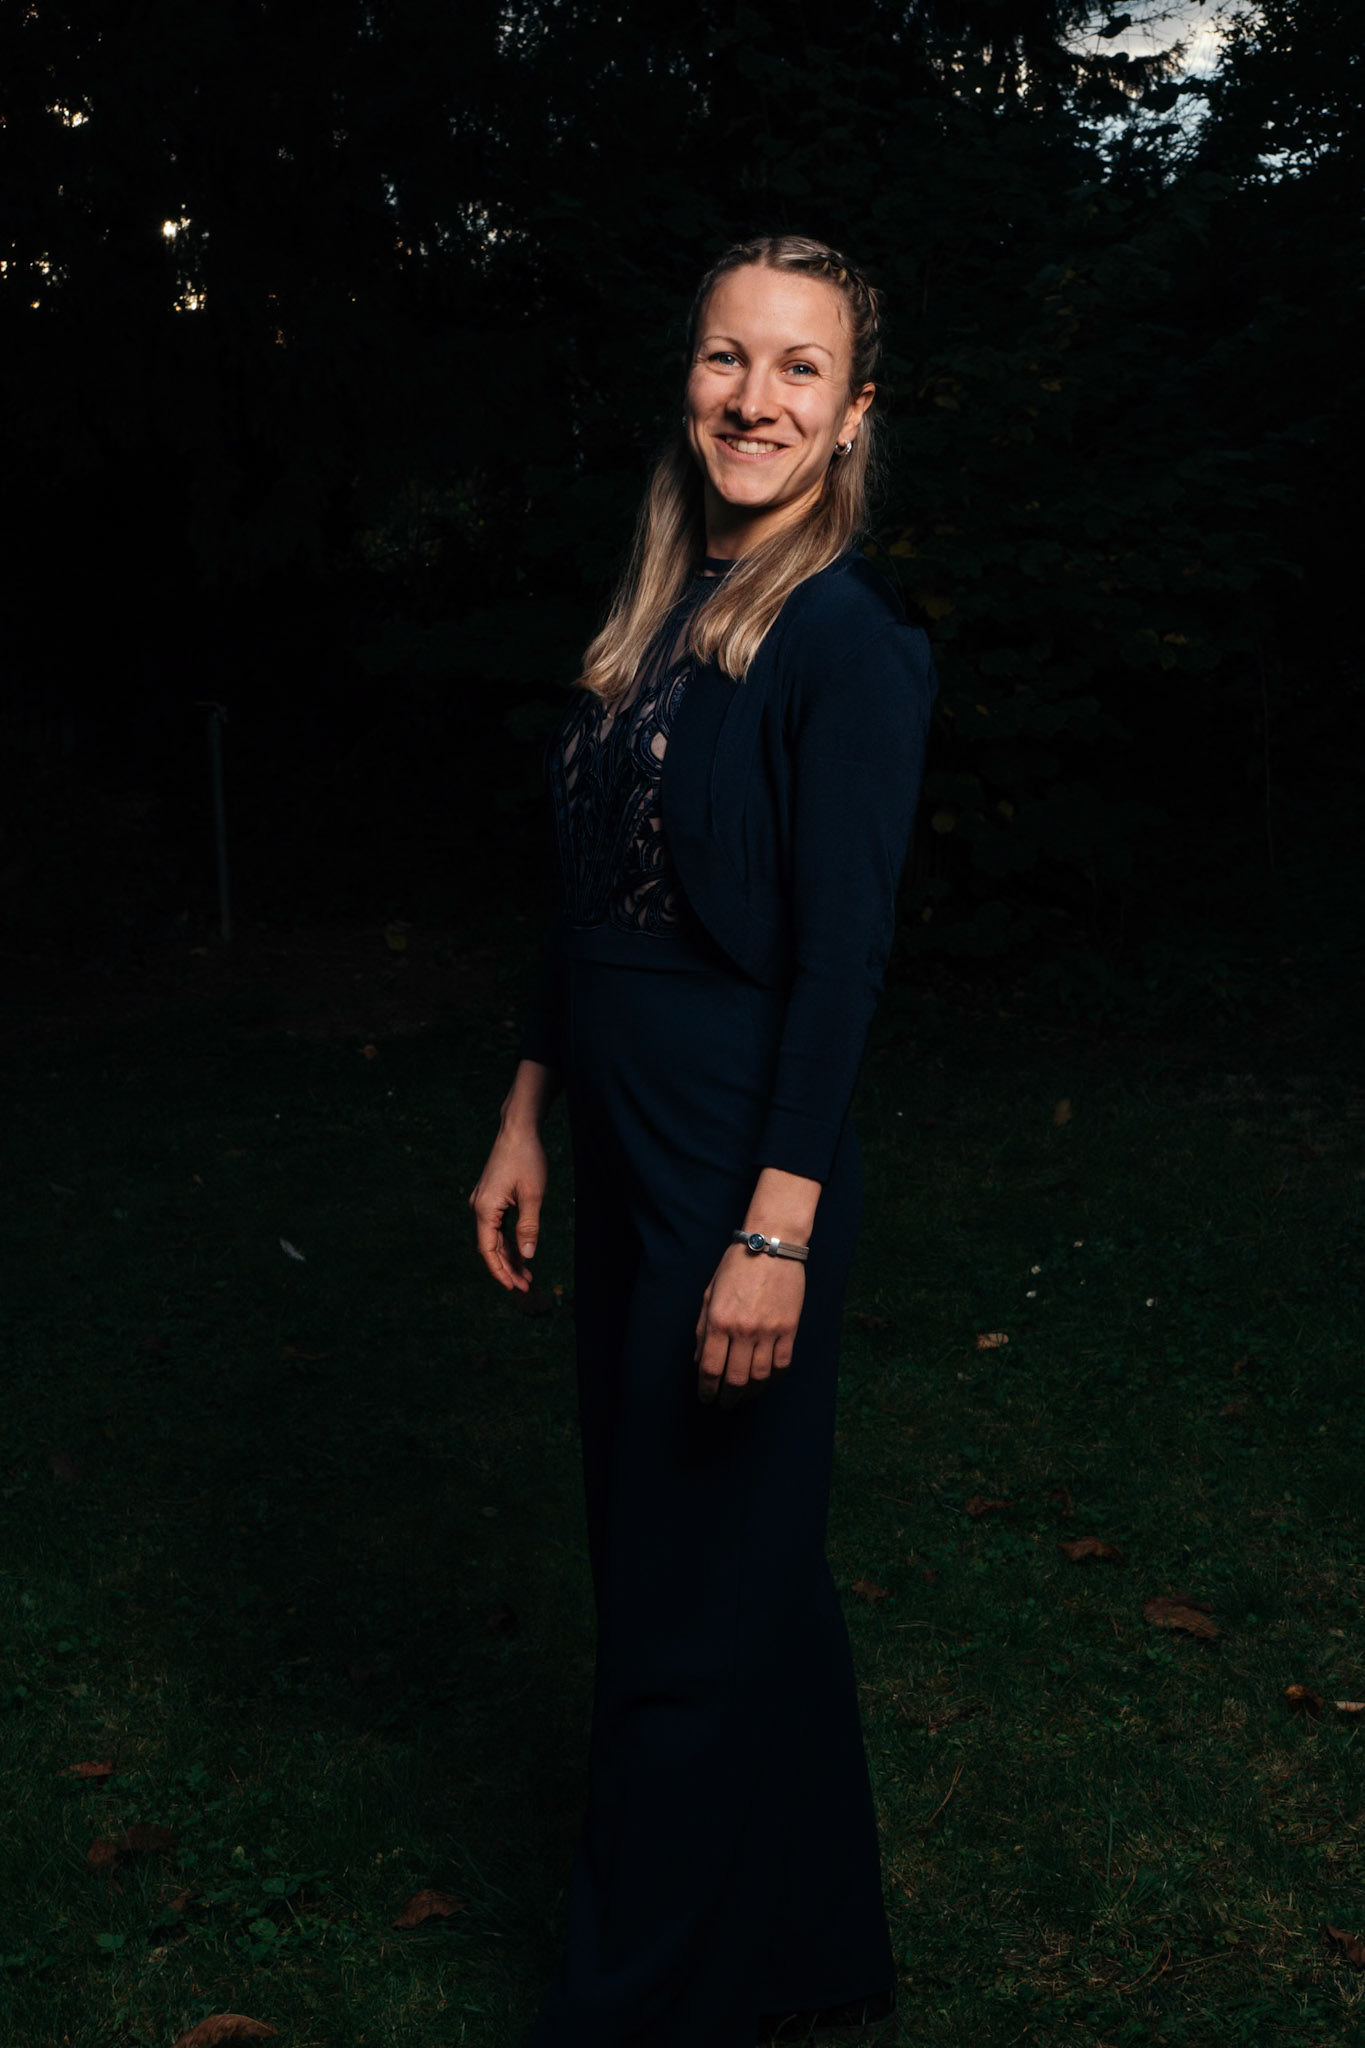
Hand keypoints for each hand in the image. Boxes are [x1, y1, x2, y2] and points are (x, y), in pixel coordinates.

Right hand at [469, 1121, 547, 1292]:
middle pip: (491, 1247)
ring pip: (495, 1237)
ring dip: (510, 1256)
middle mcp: (479, 1207)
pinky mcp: (492, 1197)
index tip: (514, 1287)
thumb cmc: (526, 1158)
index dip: (500, 1271)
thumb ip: (528, 1227)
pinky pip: (498, 1226)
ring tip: (527, 1274)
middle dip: (508, 1267)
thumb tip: (528, 1256)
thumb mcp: (532, 1195)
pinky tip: (522, 1252)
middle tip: (527, 1285)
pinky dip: (509, 1240)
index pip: (488, 1250)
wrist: (518, 1129)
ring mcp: (484, 1202)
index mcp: (485, 1209)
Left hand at [694, 1242, 804, 1408]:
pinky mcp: (789, 1328)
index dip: (706, 1389)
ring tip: (744, 1395)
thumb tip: (698, 1359)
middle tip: (725, 1404)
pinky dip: (774, 1378)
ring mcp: (769, 1331)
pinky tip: (766, 1380)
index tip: (706, 1398)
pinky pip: (783, 1363)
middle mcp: (743, 1330)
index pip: (710, 1368)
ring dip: (750, 1392)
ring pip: (760, 1376)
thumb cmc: (736, 1266)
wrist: (772, 1245)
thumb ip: (703, 1328)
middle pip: (735, 1379)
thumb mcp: (710, 1293)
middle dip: (728, 1397)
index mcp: (719, 1321)